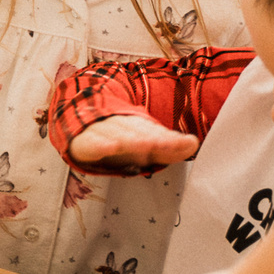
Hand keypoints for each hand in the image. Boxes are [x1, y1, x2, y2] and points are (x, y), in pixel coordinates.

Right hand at [67, 112, 197, 171]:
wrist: (79, 124)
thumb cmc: (118, 139)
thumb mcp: (144, 146)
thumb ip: (168, 149)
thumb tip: (194, 143)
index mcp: (140, 127)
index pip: (158, 133)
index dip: (171, 139)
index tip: (188, 144)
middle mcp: (122, 127)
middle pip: (141, 133)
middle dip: (156, 139)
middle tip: (171, 144)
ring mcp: (102, 133)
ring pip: (119, 135)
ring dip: (132, 139)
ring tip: (147, 145)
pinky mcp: (83, 143)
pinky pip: (91, 144)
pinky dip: (100, 145)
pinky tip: (109, 147)